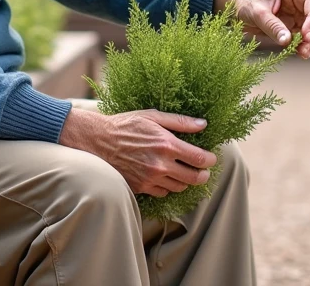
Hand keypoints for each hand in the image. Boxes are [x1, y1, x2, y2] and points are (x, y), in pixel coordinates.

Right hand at [58, 107, 216, 197]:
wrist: (98, 141)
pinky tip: (165, 176)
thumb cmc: (126, 125)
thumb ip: (180, 122)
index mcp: (167, 145)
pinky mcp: (140, 187)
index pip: (199, 159)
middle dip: (202, 175)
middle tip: (203, 170)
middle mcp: (160, 165)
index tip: (211, 158)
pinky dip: (167, 186)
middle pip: (193, 178)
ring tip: (183, 171)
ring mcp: (150, 179)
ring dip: (185, 181)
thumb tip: (203, 124)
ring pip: (179, 187)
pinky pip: (162, 192)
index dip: (210, 160)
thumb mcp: (153, 116)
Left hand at [215, 0, 309, 59]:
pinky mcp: (292, 28)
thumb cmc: (245, 2)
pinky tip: (300, 54)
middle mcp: (298, 2)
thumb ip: (272, 25)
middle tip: (304, 48)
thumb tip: (287, 40)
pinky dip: (303, 46)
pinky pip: (302, 38)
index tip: (306, 34)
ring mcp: (297, 15)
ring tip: (302, 54)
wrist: (237, 8)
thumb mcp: (256, 13)